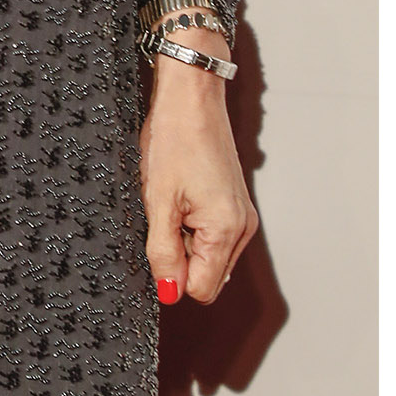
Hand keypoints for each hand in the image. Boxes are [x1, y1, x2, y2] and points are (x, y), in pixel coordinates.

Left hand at [141, 42, 254, 303]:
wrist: (191, 102)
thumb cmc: (174, 142)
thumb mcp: (157, 202)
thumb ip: (163, 252)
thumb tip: (170, 293)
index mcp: (226, 231)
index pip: (201, 289)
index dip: (171, 277)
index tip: (154, 248)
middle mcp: (241, 228)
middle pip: (206, 275)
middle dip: (177, 259)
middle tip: (160, 220)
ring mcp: (240, 216)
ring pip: (206, 255)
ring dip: (181, 241)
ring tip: (168, 204)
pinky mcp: (232, 205)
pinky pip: (210, 235)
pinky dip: (188, 226)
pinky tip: (176, 199)